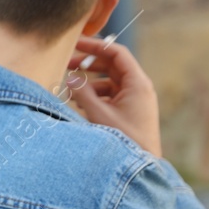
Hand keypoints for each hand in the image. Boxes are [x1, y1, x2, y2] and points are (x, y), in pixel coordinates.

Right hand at [66, 35, 161, 157]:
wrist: (141, 165)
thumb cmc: (124, 140)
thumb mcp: (98, 114)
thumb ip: (82, 92)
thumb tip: (71, 77)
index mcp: (137, 83)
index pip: (117, 53)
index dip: (96, 46)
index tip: (76, 43)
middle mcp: (138, 88)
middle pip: (112, 66)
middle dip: (89, 65)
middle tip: (67, 64)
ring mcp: (135, 100)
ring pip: (109, 82)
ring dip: (90, 83)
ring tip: (71, 91)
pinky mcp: (130, 111)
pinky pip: (110, 95)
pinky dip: (95, 96)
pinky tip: (81, 106)